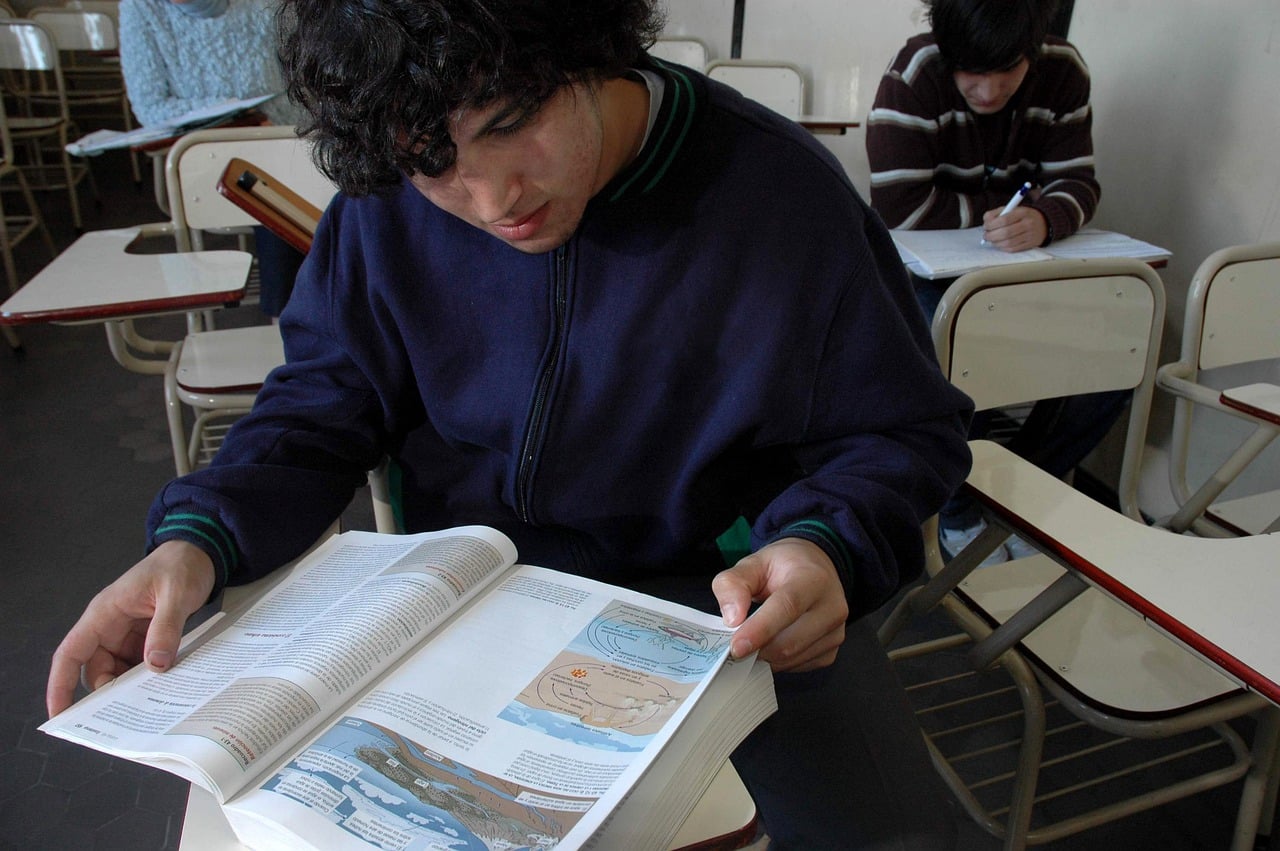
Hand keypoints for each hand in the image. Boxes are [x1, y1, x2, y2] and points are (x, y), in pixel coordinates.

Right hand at [46, 541, 215, 716]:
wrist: (199, 554)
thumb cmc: (180, 566)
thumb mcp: (175, 594)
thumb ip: (165, 628)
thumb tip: (156, 666)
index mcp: (104, 614)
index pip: (71, 653)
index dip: (60, 684)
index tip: (60, 714)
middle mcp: (111, 628)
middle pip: (97, 670)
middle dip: (109, 693)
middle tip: (130, 717)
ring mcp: (129, 635)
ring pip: (120, 672)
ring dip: (134, 688)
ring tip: (152, 706)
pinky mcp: (147, 639)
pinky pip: (141, 665)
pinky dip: (150, 678)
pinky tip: (165, 689)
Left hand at [711, 538, 848, 672]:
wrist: (816, 569)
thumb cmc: (785, 566)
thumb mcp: (752, 563)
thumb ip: (733, 584)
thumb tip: (732, 618)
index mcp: (814, 578)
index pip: (788, 607)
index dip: (760, 629)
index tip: (736, 646)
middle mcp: (831, 606)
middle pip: (789, 641)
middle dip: (756, 648)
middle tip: (734, 644)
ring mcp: (835, 632)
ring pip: (791, 658)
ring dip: (764, 656)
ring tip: (752, 639)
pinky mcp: (831, 652)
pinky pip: (797, 666)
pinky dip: (777, 661)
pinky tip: (771, 643)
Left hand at [982, 206, 1047, 252]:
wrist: (1044, 222)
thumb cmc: (1022, 216)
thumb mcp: (1012, 209)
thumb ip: (997, 213)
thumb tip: (985, 222)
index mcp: (1022, 212)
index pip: (1004, 220)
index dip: (991, 225)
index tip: (985, 227)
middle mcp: (1028, 224)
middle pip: (1005, 233)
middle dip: (991, 236)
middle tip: (986, 236)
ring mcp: (1030, 235)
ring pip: (1008, 242)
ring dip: (995, 243)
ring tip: (991, 240)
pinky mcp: (1030, 244)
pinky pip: (1013, 249)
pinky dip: (1002, 247)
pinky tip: (999, 244)